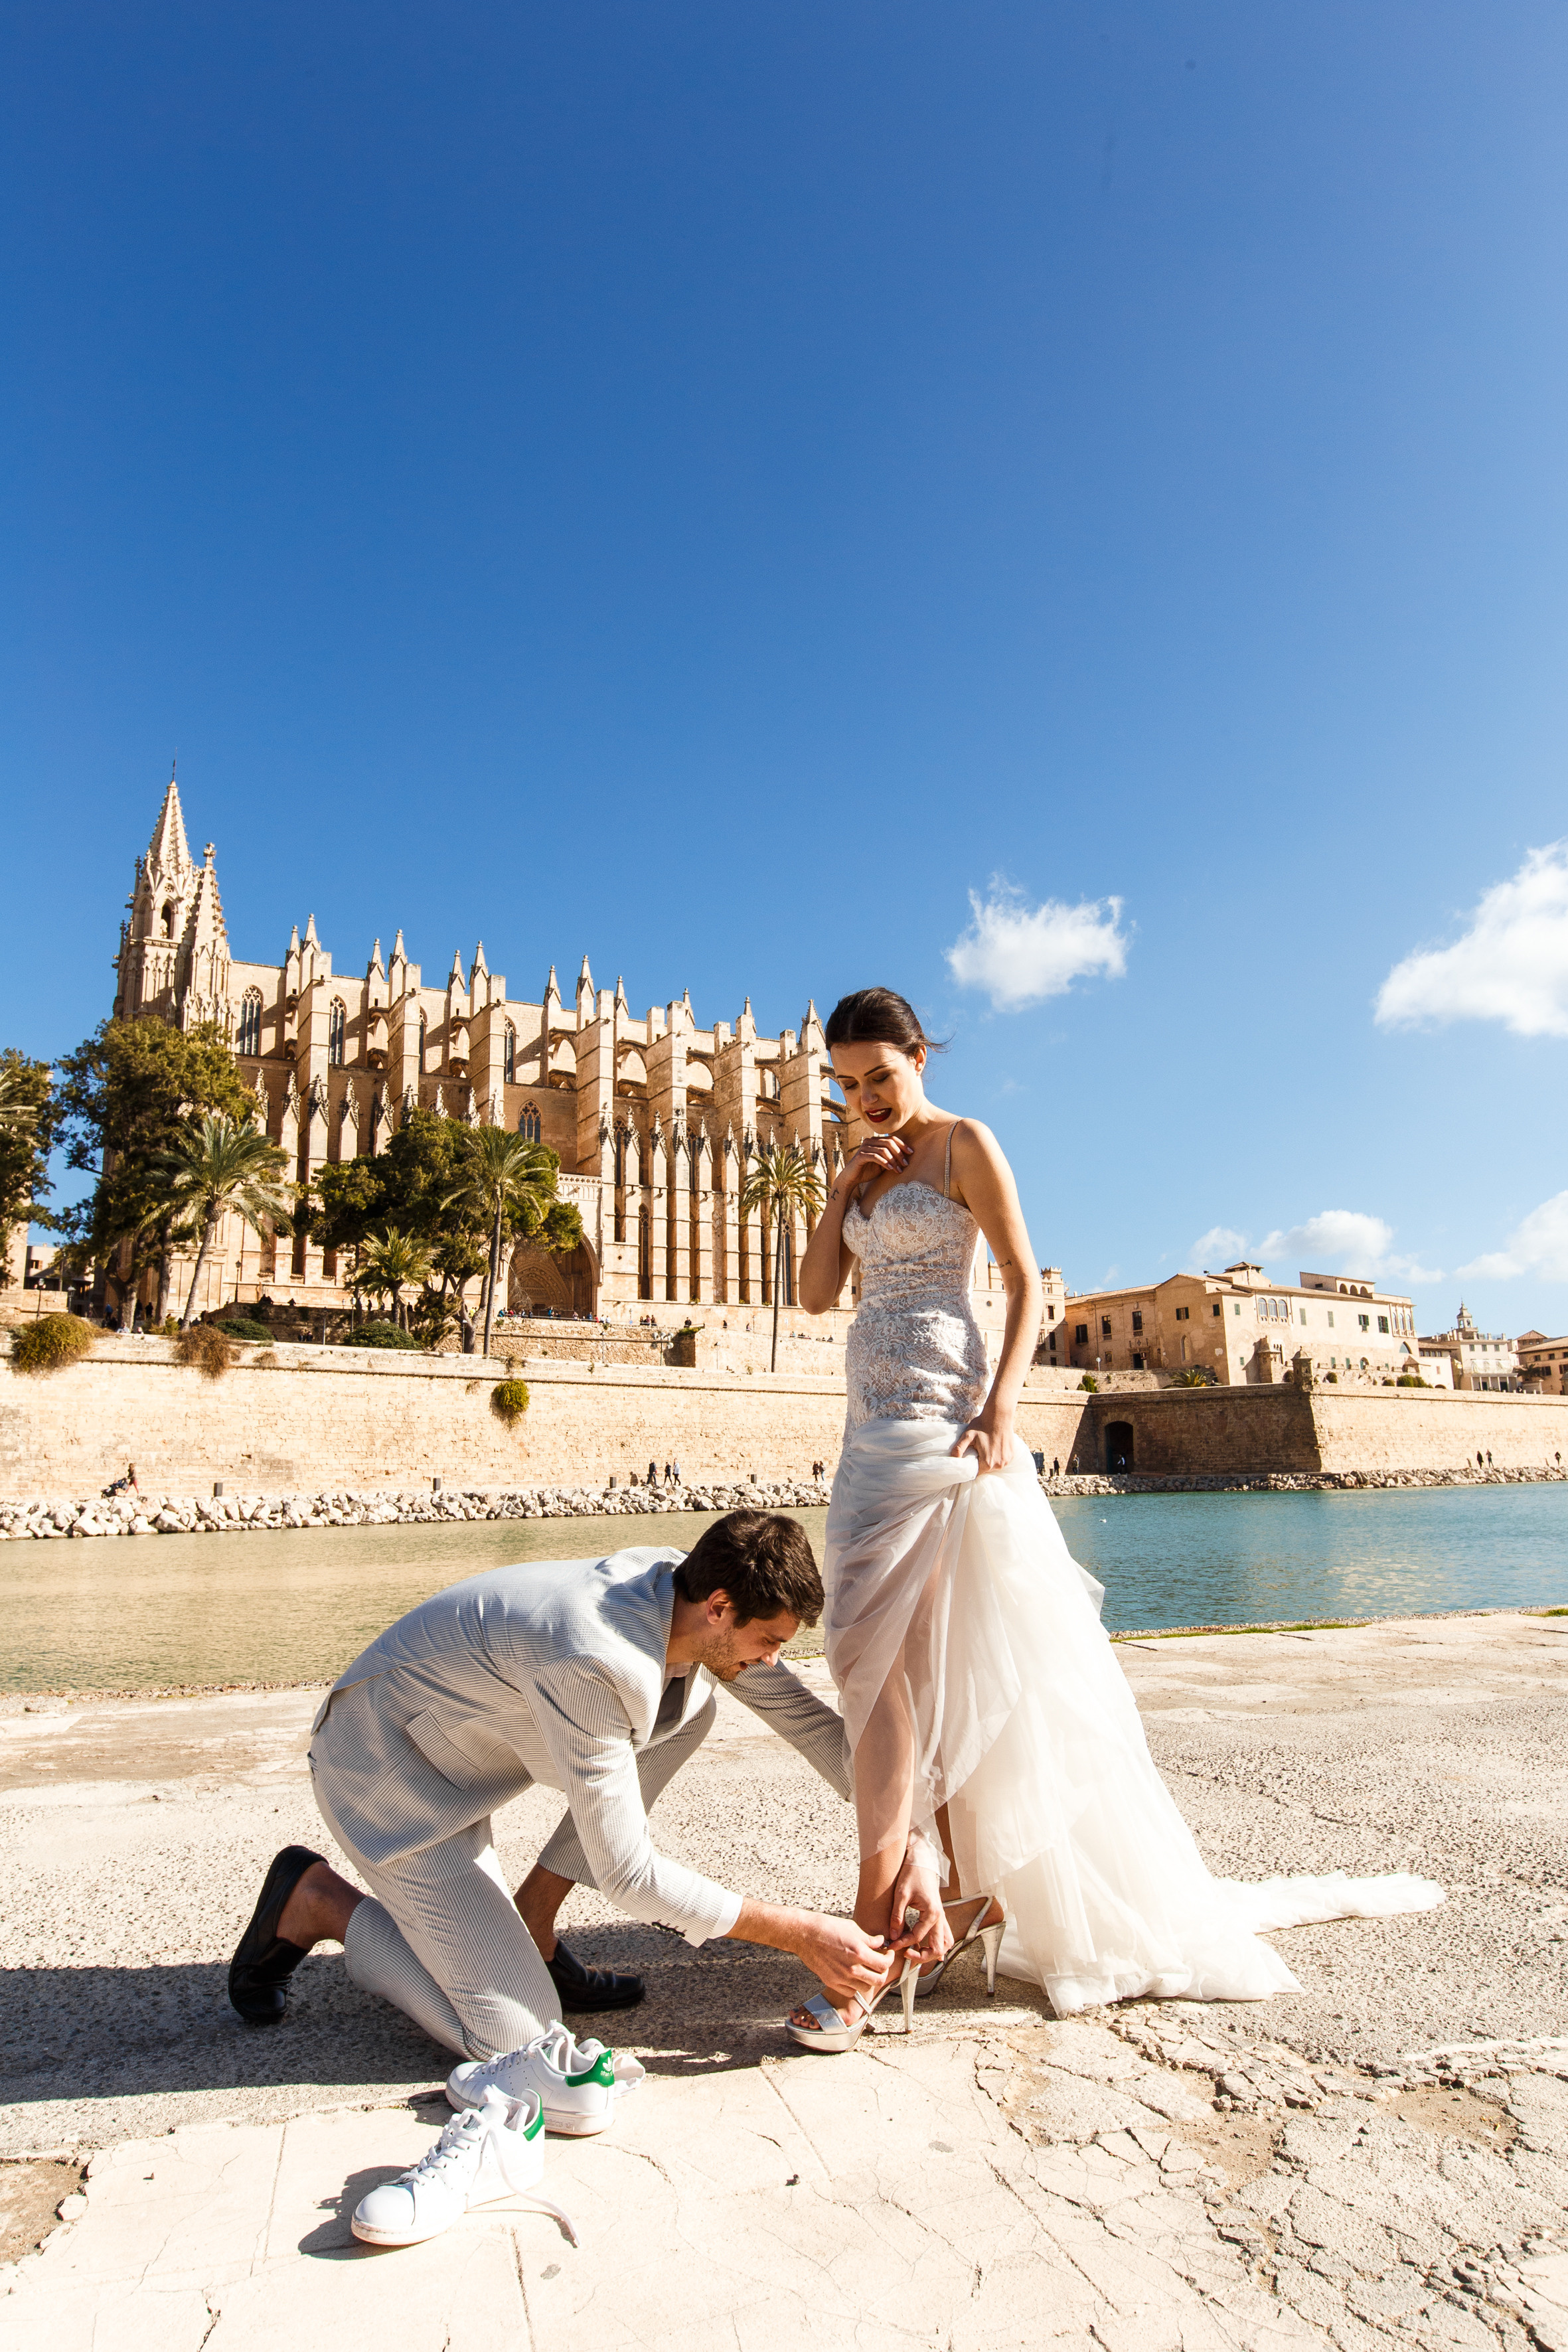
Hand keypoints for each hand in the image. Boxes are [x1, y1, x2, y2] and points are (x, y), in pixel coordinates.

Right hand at [791, 1911, 899, 2007]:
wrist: (805, 1935)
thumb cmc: (828, 1927)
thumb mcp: (852, 1928)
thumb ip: (869, 1939)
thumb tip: (881, 1943)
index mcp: (859, 1953)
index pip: (884, 1964)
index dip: (890, 1958)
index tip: (888, 1954)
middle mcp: (851, 1969)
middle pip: (878, 1979)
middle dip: (883, 1971)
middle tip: (881, 1963)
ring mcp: (841, 1978)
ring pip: (866, 1987)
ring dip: (870, 1979)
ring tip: (868, 1968)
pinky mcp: (832, 1982)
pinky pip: (851, 1992)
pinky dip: (856, 1986)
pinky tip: (855, 1975)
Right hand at [831, 1133, 910, 1203]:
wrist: (852, 1178)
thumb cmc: (867, 1171)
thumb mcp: (882, 1164)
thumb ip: (891, 1158)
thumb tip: (906, 1157)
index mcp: (875, 1141)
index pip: (892, 1138)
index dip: (903, 1145)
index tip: (911, 1153)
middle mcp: (870, 1141)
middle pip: (889, 1143)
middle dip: (899, 1153)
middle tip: (906, 1164)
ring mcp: (864, 1147)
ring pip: (884, 1150)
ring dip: (893, 1160)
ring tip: (899, 1169)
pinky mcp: (861, 1155)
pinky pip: (876, 1156)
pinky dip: (885, 1162)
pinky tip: (890, 1169)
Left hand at [887, 1838, 952, 1971]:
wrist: (921, 1859)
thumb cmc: (912, 1874)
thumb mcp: (901, 1895)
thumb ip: (897, 1916)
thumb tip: (892, 1936)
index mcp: (932, 1913)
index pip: (917, 1937)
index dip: (902, 1944)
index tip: (891, 1946)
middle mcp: (940, 1917)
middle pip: (937, 1948)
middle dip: (922, 1956)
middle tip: (906, 1954)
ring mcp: (942, 1916)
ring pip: (945, 1943)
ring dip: (933, 1952)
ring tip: (916, 1953)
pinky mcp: (939, 1914)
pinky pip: (944, 1935)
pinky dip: (937, 1944)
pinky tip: (925, 1947)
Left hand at [952, 1401, 1014, 1474]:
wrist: (999, 1415)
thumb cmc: (982, 1425)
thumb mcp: (968, 1435)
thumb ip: (959, 1448)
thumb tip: (952, 1458)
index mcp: (987, 1463)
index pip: (976, 1473)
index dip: (971, 1467)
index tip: (968, 1460)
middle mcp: (999, 1465)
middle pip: (985, 1470)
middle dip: (980, 1463)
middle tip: (977, 1451)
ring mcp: (1007, 1460)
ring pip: (994, 1466)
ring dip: (989, 1460)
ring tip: (986, 1448)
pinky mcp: (1011, 1455)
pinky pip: (1001, 1460)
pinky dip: (997, 1456)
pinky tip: (994, 1446)